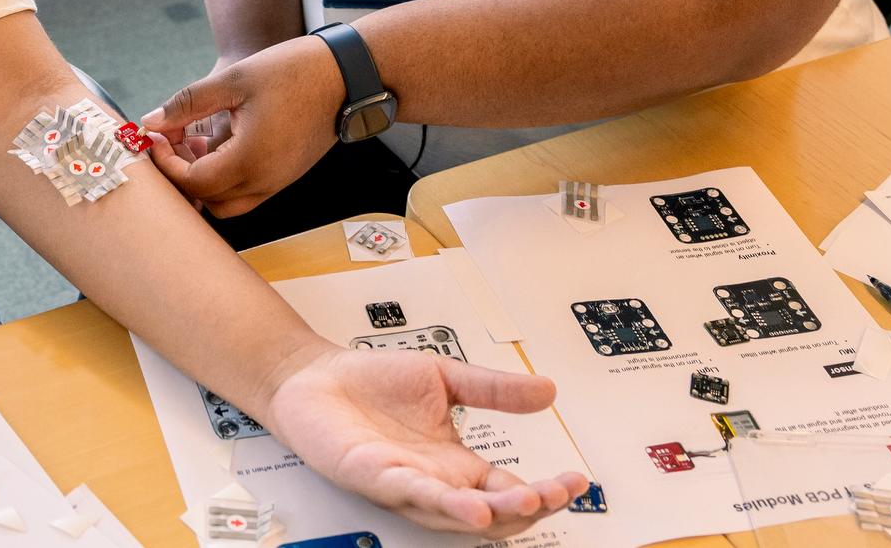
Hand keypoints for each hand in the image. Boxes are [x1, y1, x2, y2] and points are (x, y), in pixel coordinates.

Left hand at [139, 34, 343, 216]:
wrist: (344, 75)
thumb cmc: (291, 72)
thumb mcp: (232, 80)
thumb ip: (187, 104)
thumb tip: (151, 122)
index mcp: (249, 161)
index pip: (193, 182)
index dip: (166, 163)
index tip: (154, 137)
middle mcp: (264, 182)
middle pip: (207, 200)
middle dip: (181, 174)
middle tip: (170, 140)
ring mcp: (277, 182)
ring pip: (227, 202)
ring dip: (203, 179)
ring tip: (194, 140)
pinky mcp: (285, 176)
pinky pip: (246, 191)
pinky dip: (225, 177)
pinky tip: (220, 142)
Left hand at [262, 343, 587, 535]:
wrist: (314, 376)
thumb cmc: (371, 384)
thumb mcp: (444, 377)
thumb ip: (494, 388)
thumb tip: (545, 388)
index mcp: (456, 462)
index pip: (510, 488)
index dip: (547, 489)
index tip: (576, 479)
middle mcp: (435, 480)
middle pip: (493, 512)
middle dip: (530, 508)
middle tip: (557, 494)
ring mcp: (405, 482)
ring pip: (456, 514)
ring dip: (492, 513)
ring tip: (523, 505)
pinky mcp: (373, 475)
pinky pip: (411, 492)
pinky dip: (440, 501)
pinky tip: (466, 503)